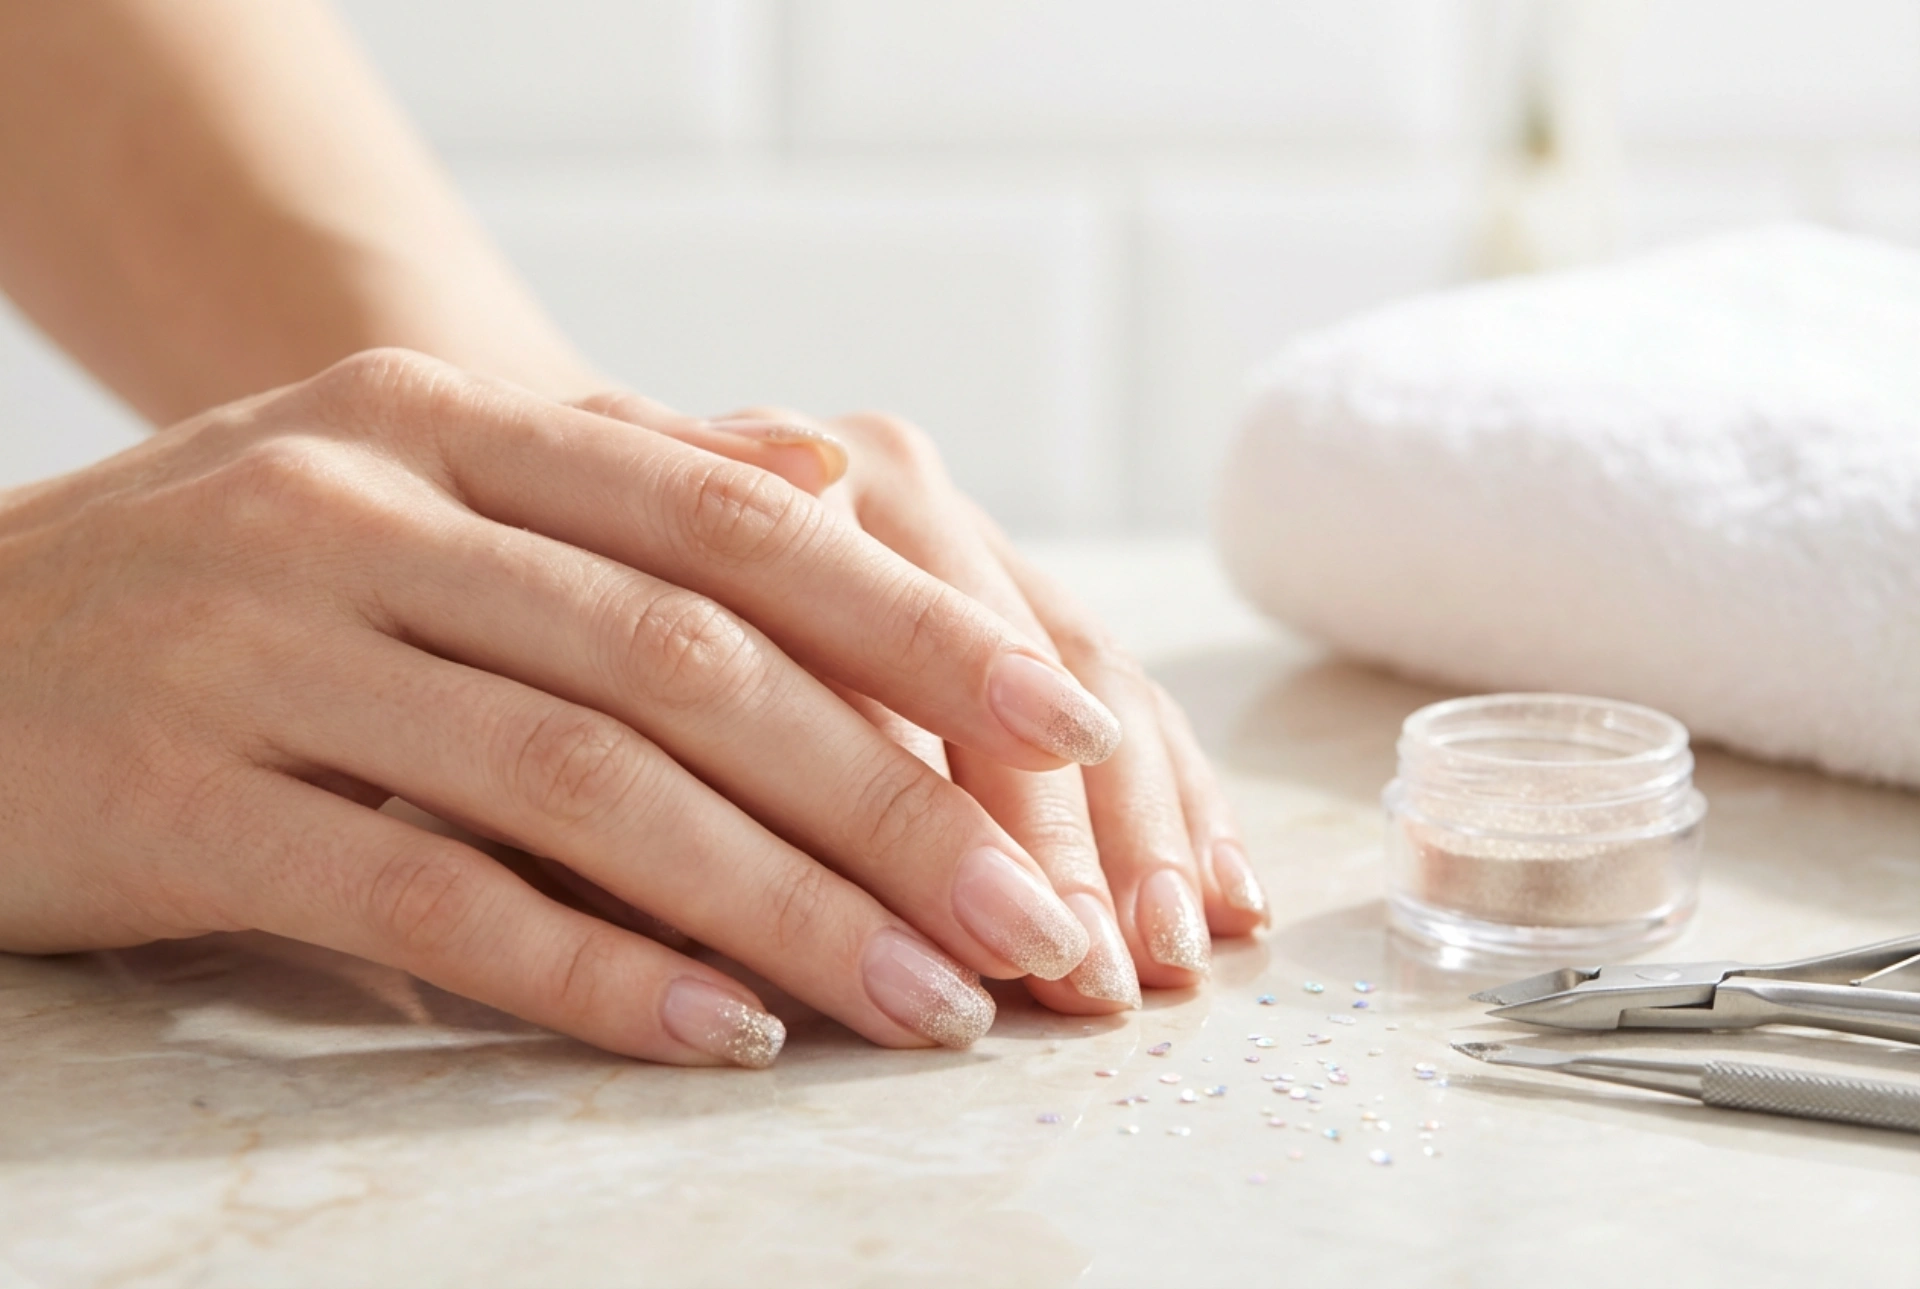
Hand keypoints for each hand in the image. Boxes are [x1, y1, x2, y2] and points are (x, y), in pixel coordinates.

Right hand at [0, 349, 1133, 1065]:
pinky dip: (591, 970)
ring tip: (927, 1003)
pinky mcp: (174, 796)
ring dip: (780, 905)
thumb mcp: (421, 487)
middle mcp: (363, 505)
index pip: (736, 523)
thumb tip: (842, 475)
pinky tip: (724, 1035)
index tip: (1074, 737)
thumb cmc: (240, 582)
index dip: (920, 631)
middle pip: (688, 659)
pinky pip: (422, 896)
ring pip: (580, 782)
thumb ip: (627, 481)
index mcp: (450, 422)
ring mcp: (260, 644)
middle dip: (890, 797)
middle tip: (1035, 919)